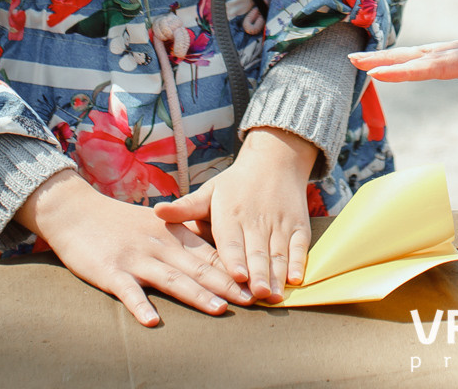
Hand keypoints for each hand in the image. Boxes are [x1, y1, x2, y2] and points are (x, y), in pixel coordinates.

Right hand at [14, 170, 247, 325]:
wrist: (77, 212)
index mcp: (174, 234)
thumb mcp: (159, 224)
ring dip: (196, 295)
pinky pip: (127, 292)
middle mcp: (160, 245)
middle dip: (228, 285)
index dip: (236, 268)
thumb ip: (186, 236)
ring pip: (171, 279)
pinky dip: (140, 306)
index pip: (211, 253)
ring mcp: (136, 258)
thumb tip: (220, 251)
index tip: (260, 282)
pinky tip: (152, 321)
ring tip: (219, 310)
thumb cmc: (121, 222)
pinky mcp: (111, 272)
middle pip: (199, 267)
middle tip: (254, 300)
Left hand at [154, 127, 317, 301]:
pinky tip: (297, 280)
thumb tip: (157, 211)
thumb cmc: (235, 183)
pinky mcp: (299, 225)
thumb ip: (186, 207)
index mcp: (231, 214)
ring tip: (274, 296)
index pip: (232, 241)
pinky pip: (300, 246)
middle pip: (257, 251)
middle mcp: (256, 220)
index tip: (235, 276)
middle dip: (259, 274)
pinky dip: (300, 262)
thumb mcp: (209, 192)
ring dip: (278, 275)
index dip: (234, 259)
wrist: (275, 160)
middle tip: (257, 295)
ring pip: (279, 252)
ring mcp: (280, 223)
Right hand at [352, 0, 457, 90]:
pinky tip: (400, 62)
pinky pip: (435, 54)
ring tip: (363, 60)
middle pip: (421, 55)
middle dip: (386, 60)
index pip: (437, 66)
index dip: (406, 72)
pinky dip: (411, 57)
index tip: (376, 73)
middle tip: (351, 59)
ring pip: (424, 52)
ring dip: (393, 57)